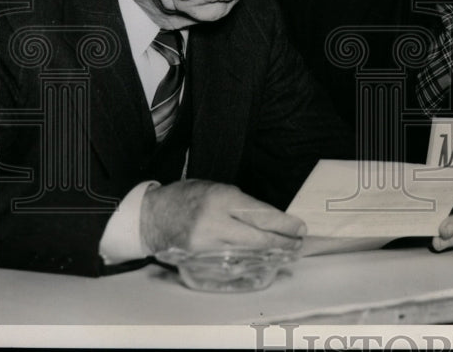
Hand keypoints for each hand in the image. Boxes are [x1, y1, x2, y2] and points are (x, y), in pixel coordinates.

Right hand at [140, 180, 305, 253]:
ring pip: (248, 252)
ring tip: (286, 251)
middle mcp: (215, 223)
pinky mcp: (200, 260)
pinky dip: (249, 261)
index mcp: (222, 199)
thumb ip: (242, 204)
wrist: (152, 217)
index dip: (284, 224)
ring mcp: (207, 245)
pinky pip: (231, 262)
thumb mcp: (218, 189)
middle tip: (298, 243)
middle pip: (258, 237)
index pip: (261, 215)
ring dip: (269, 253)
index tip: (299, 228)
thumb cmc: (188, 197)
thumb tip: (269, 219)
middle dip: (282, 241)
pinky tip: (262, 260)